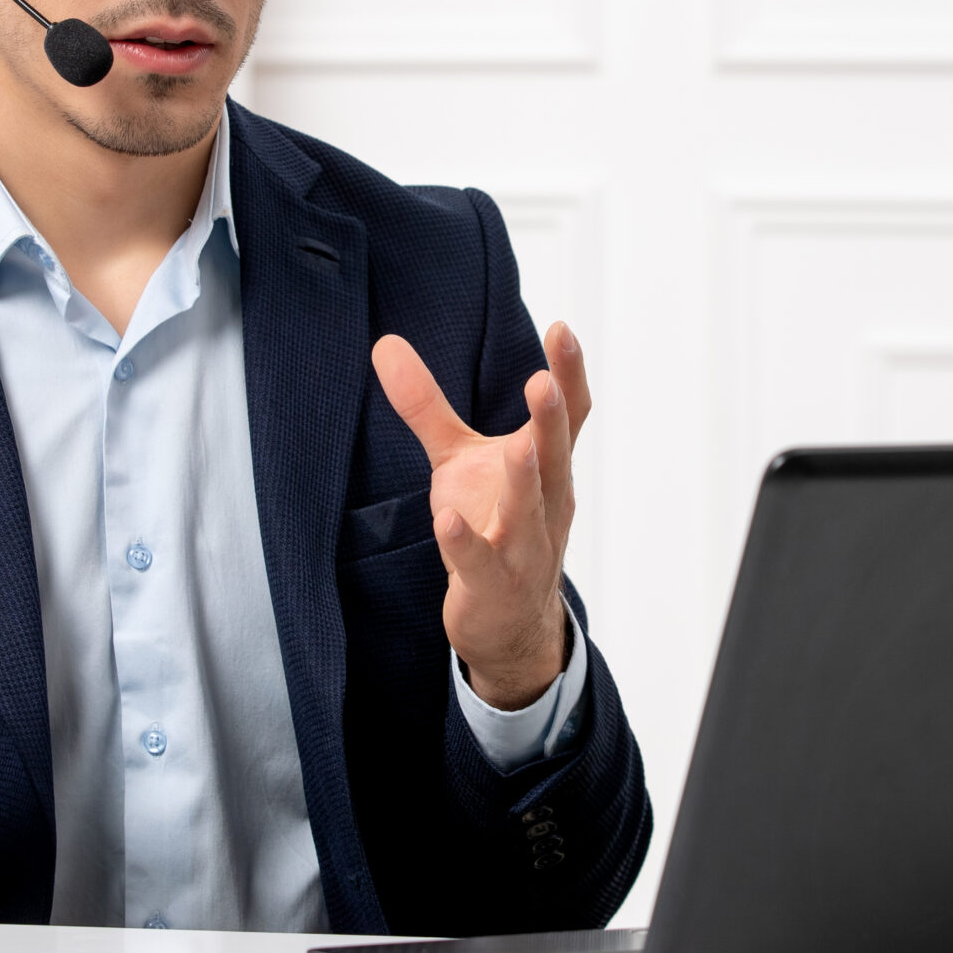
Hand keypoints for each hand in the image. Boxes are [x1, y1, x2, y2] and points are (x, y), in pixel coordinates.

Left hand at [371, 322, 592, 709]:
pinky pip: (479, 563)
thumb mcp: (458, 462)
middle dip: (551, 419)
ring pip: (528, 512)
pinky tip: (447, 522)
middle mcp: (546, 504)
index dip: (569, 375)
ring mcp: (524, 549)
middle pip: (554, 457)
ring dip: (523, 481)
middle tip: (543, 380)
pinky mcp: (492, 586)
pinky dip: (465, 543)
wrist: (510, 624)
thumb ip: (426, 406)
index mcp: (547, 468)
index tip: (561, 328)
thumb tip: (384, 342)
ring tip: (516, 447)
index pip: (569, 416)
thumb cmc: (491, 527)